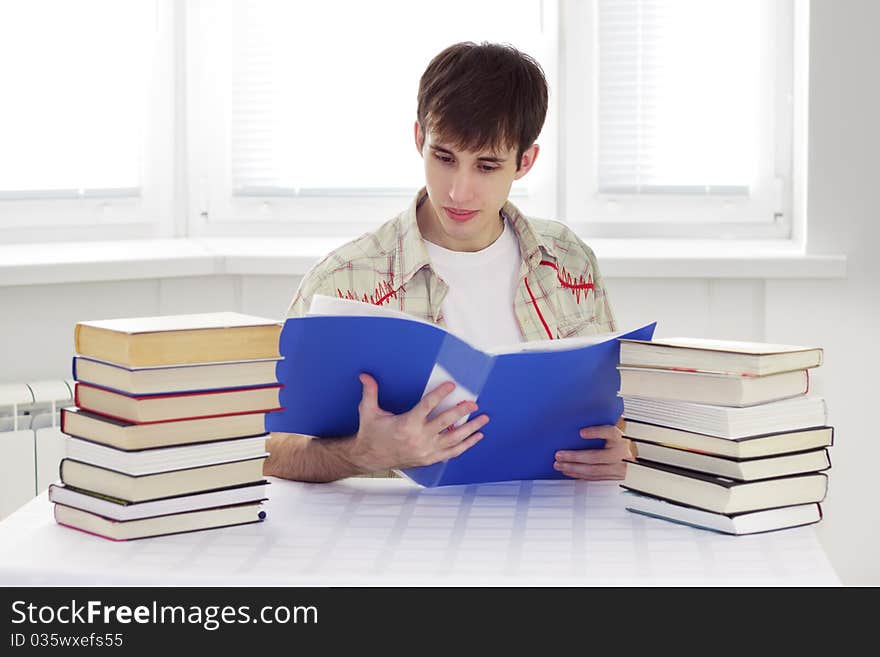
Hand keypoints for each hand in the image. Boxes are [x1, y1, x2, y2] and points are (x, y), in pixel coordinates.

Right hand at [350, 373, 488, 471]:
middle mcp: (418, 439)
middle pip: (445, 422)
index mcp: (406, 425)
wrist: (369, 458)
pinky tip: (476, 437)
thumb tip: (364, 375)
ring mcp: (426, 451)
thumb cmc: (371, 433)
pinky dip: (466, 445)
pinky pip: (452, 452)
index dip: (440, 394)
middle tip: (473, 403)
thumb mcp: (368, 411)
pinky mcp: (429, 459)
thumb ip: (370, 392)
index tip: (451, 385)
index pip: (427, 406)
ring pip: (453, 439)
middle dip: (461, 411)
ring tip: (483, 419)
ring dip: (470, 429)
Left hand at [553, 423, 633, 479]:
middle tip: (560, 455)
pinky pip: (594, 478)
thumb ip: (598, 426)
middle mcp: (620, 452)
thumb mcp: (609, 431)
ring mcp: (619, 467)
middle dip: (575, 457)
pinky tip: (568, 470)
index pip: (610, 433)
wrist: (630, 455)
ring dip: (574, 468)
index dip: (596, 432)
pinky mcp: (614, 477)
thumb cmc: (615, 441)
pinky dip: (579, 475)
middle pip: (596, 456)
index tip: (581, 432)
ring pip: (594, 470)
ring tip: (560, 465)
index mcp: (619, 438)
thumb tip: (576, 419)